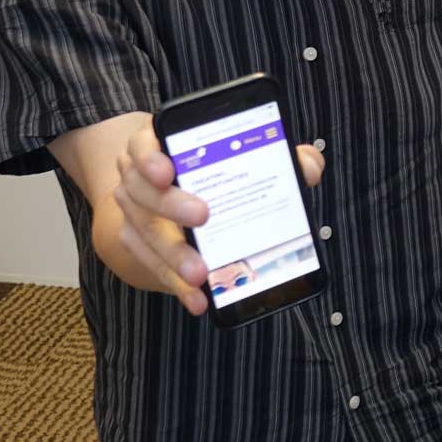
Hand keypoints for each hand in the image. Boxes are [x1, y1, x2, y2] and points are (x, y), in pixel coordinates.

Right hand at [111, 124, 322, 314]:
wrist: (176, 200)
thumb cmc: (216, 172)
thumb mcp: (244, 156)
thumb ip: (279, 154)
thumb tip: (307, 166)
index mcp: (158, 145)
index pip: (144, 143)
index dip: (151, 155)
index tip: (168, 170)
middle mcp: (138, 179)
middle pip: (142, 190)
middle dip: (171, 205)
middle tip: (203, 216)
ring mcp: (134, 215)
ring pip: (144, 234)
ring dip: (173, 256)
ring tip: (200, 275)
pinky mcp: (139, 246)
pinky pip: (152, 267)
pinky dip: (175, 284)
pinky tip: (197, 298)